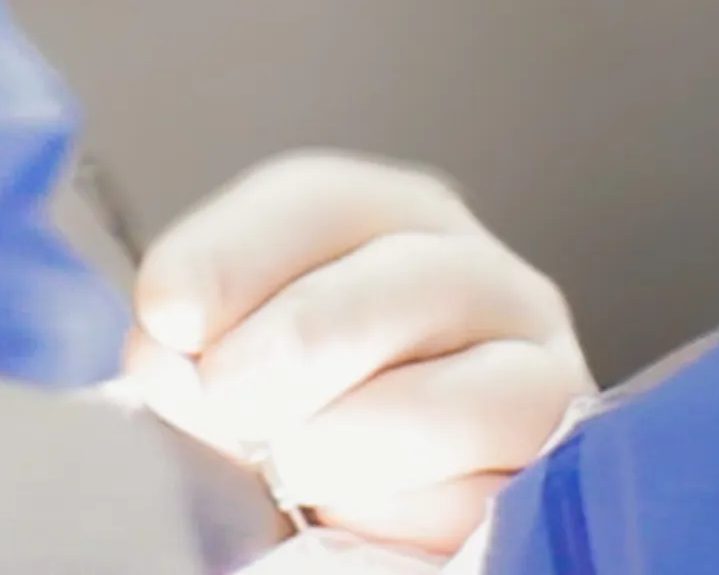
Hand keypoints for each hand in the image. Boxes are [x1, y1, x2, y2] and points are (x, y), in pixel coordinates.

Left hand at [122, 153, 590, 559]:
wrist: (357, 516)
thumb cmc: (294, 425)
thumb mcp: (231, 368)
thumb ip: (195, 347)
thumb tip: (169, 348)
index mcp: (387, 220)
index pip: (319, 201)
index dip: (233, 253)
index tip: (164, 313)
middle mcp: (479, 279)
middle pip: (395, 281)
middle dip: (293, 345)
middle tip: (226, 400)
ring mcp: (537, 375)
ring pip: (449, 399)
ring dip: (344, 442)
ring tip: (290, 469)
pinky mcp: (553, 474)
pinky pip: (482, 500)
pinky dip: (399, 513)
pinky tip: (355, 514)